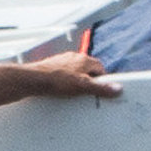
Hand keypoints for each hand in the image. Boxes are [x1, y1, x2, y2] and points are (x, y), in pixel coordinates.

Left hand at [3, 23, 122, 103]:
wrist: (33, 79)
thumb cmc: (56, 81)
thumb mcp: (82, 86)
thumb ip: (100, 88)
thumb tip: (117, 89)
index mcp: (84, 59)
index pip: (100, 68)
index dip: (101, 80)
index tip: (101, 89)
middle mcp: (74, 58)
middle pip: (87, 70)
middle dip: (88, 80)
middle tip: (86, 92)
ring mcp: (62, 61)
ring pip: (75, 72)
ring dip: (75, 81)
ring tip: (72, 93)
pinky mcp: (52, 67)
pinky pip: (63, 74)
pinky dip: (64, 82)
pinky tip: (60, 90)